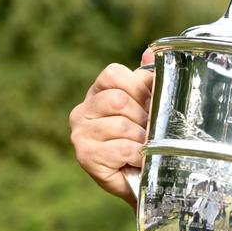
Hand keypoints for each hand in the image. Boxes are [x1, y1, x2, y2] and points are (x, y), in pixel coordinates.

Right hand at [68, 48, 153, 205]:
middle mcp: (82, 110)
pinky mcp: (85, 156)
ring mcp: (80, 133)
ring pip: (122, 124)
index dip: (139, 87)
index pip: (113, 73)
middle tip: (149, 130)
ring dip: (143, 138)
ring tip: (144, 146)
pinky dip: (138, 155)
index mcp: (98, 92)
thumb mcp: (149, 105)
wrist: (145, 179)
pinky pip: (122, 148)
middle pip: (118, 99)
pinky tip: (138, 159)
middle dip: (143, 116)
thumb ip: (148, 78)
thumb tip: (152, 52)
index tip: (149, 103)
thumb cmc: (145, 139)